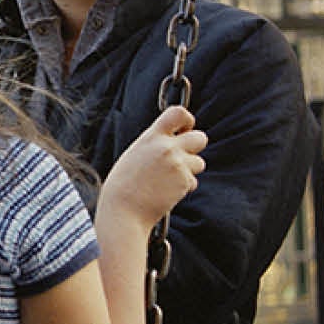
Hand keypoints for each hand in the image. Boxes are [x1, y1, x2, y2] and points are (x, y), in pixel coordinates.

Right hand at [97, 103, 207, 230]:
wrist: (123, 211)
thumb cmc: (123, 186)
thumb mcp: (134, 155)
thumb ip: (154, 145)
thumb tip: (171, 142)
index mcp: (151, 137)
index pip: (179, 113)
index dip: (187, 120)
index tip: (184, 130)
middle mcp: (166, 147)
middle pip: (200, 138)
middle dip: (195, 148)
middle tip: (182, 157)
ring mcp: (177, 164)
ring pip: (199, 162)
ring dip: (189, 171)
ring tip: (167, 180)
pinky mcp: (184, 182)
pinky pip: (193, 182)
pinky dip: (183, 188)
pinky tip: (166, 193)